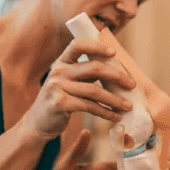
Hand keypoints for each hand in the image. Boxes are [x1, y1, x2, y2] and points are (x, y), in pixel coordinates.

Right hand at [19, 39, 136, 141]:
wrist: (37, 124)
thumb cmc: (59, 102)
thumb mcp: (68, 83)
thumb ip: (84, 74)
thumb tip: (115, 71)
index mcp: (61, 62)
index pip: (77, 45)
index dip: (96, 46)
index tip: (114, 52)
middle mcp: (57, 71)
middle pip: (94, 67)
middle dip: (117, 76)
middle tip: (132, 85)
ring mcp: (57, 87)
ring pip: (94, 90)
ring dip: (115, 99)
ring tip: (128, 106)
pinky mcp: (60, 103)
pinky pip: (89, 106)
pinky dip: (106, 112)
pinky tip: (115, 117)